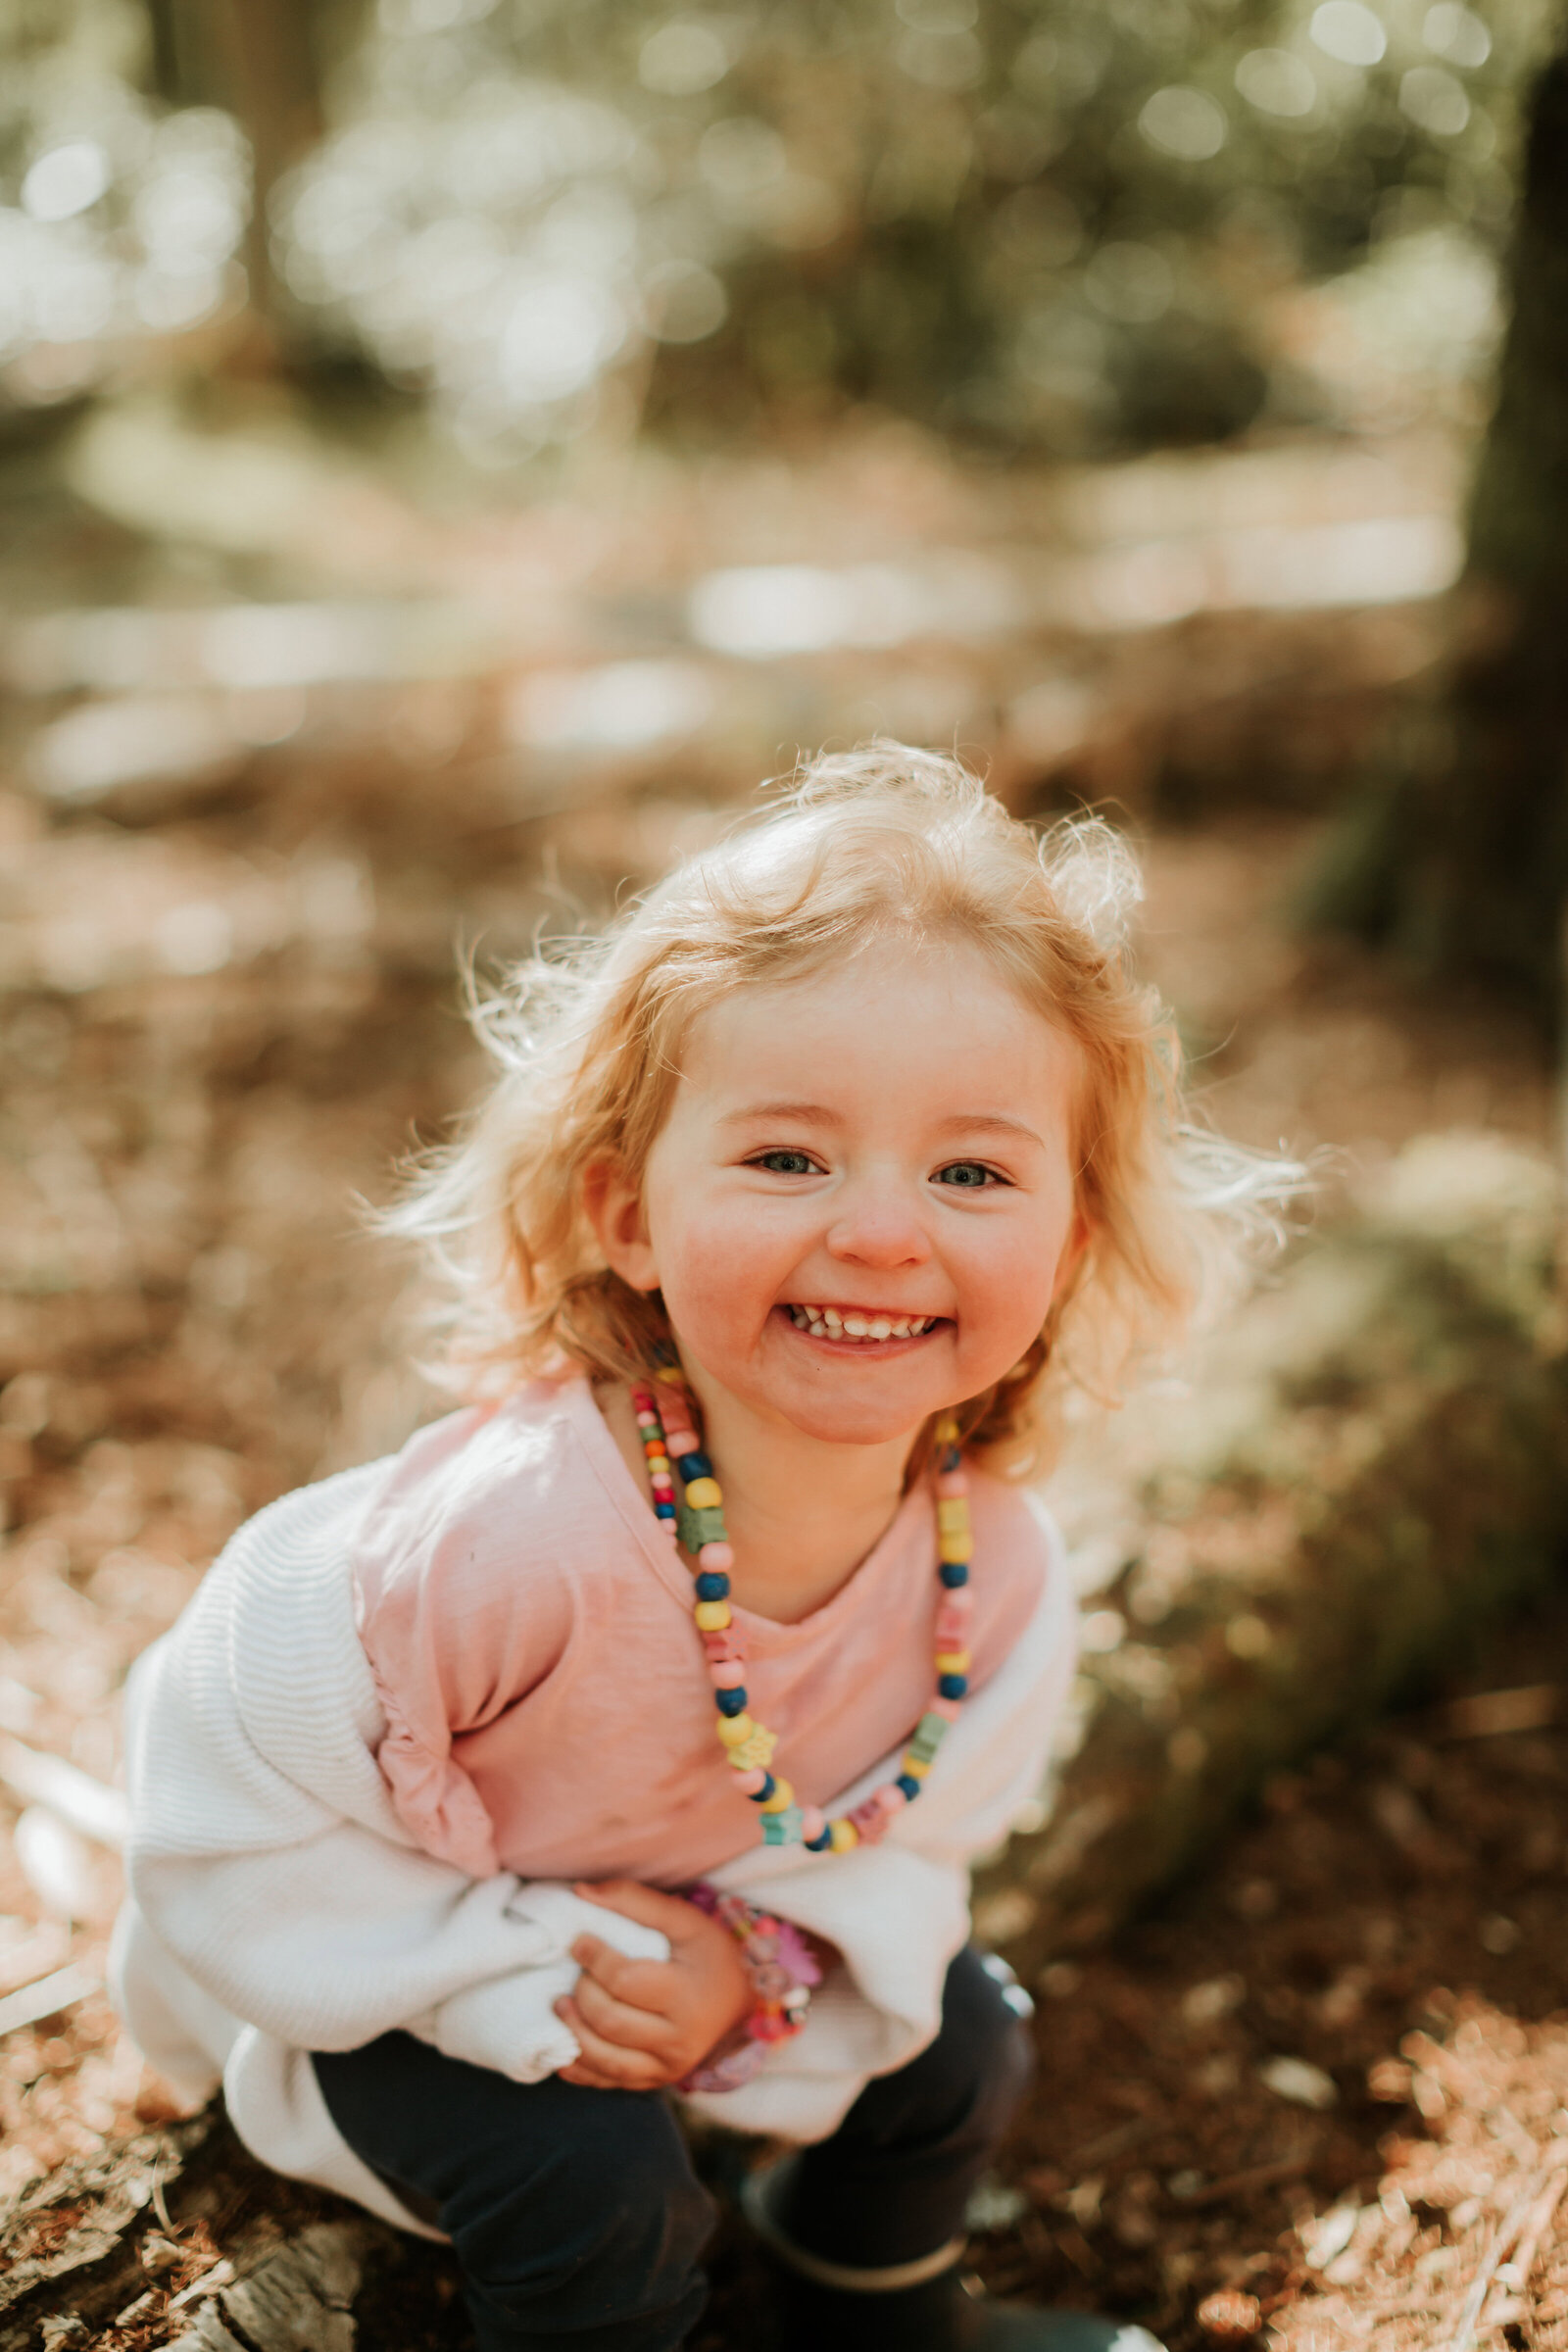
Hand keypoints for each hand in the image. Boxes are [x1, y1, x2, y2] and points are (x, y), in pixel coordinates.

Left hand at [554, 1879, 752, 2090]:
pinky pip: (608, 2082)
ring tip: (560, 2005)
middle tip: (574, 1975)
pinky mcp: (655, 2082)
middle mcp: (680, 2040)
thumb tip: (580, 1892)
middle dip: (581, 1996)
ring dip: (573, 2033)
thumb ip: (634, 1900)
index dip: (593, 1959)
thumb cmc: (710, 1953)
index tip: (579, 1942)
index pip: (625, 1981)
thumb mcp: (683, 1920)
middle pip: (611, 2023)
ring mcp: (668, 2068)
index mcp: (688, 1995)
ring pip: (605, 2061)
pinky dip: (579, 2068)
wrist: (743, 1999)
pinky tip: (564, 2043)